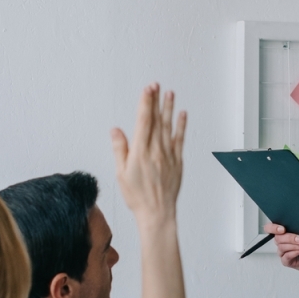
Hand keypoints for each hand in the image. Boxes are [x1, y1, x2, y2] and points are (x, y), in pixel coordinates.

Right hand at [111, 84, 186, 228]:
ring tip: (170, 93)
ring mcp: (168, 155)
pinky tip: (182, 115)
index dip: (145, 103)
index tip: (147, 89)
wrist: (157, 212)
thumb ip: (120, 149)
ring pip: (168, 127)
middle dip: (155, 101)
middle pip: (156, 120)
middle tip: (156, 85)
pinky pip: (180, 140)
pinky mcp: (177, 161)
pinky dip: (181, 126)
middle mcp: (155, 150)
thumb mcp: (121, 174)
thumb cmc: (137, 196)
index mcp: (140, 152)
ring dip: (169, 109)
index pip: (143, 121)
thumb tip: (116, 130)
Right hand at [263, 223, 298, 271]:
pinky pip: (286, 257)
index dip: (273, 228)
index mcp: (281, 232)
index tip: (282, 229)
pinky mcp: (285, 261)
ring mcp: (282, 252)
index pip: (269, 228)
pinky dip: (294, 253)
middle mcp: (280, 242)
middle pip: (277, 238)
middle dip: (290, 238)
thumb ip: (298, 227)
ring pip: (282, 247)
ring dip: (294, 246)